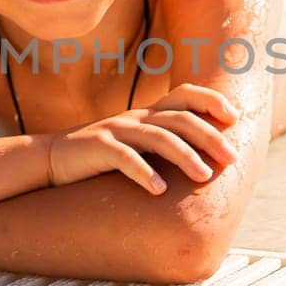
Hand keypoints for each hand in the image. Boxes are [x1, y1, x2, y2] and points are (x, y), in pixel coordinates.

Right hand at [43, 82, 240, 194]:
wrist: (52, 158)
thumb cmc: (101, 156)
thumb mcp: (135, 143)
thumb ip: (163, 142)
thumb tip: (206, 158)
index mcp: (147, 114)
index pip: (184, 94)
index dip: (211, 100)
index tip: (234, 117)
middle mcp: (136, 117)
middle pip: (180, 119)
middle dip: (210, 137)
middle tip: (231, 159)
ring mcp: (116, 130)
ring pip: (158, 137)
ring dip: (185, 156)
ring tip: (204, 177)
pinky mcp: (98, 147)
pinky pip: (125, 158)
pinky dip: (144, 173)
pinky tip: (160, 190)